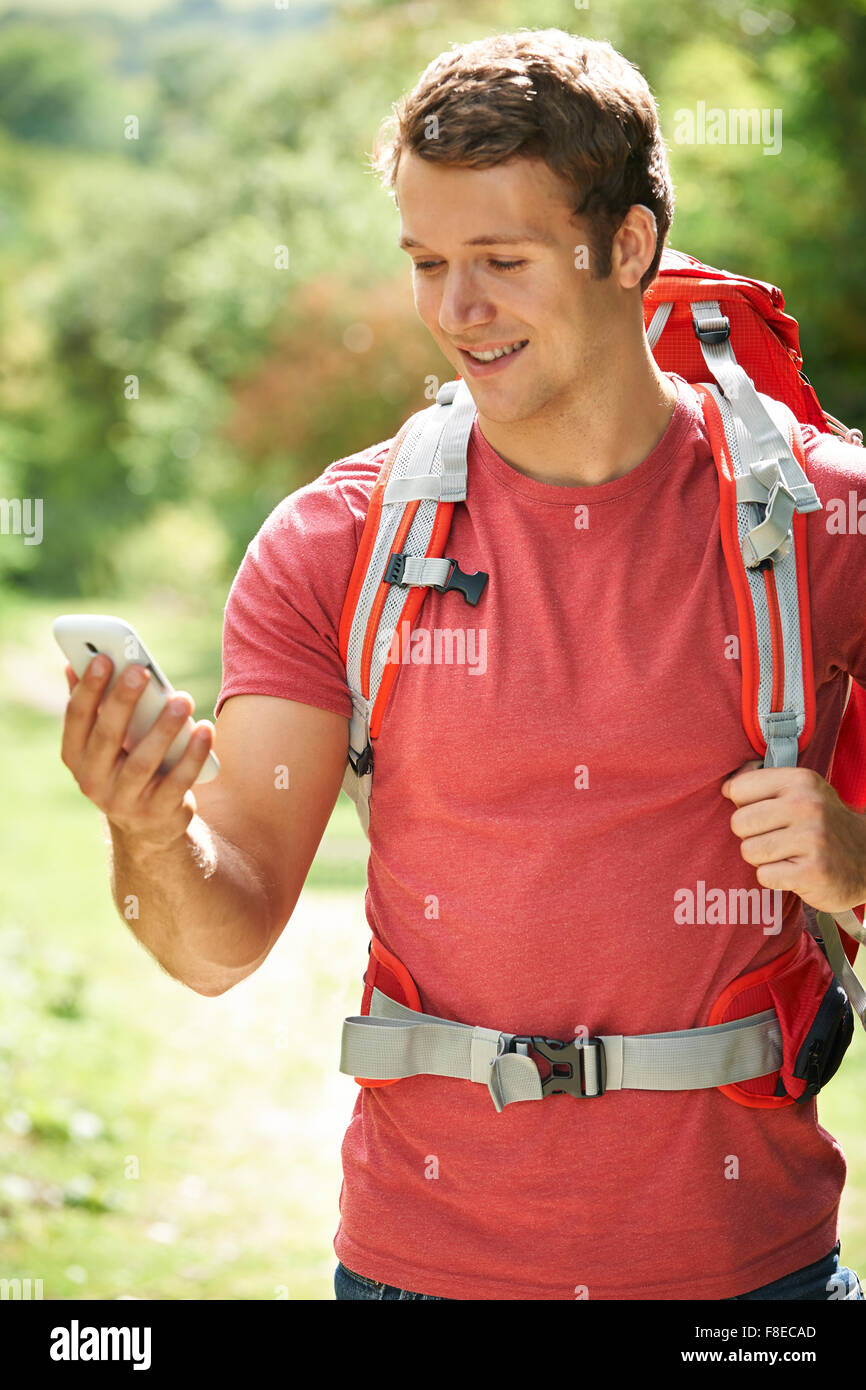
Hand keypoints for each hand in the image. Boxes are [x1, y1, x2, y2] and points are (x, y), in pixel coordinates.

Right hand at [60, 656, 215, 852]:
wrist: (148, 827)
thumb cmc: (125, 765)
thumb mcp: (104, 742)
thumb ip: (93, 706)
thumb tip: (75, 664)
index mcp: (76, 757)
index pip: (77, 718)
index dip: (89, 688)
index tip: (105, 658)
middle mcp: (92, 782)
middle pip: (107, 736)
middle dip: (123, 701)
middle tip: (141, 671)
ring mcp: (124, 801)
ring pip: (143, 762)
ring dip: (163, 728)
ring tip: (182, 699)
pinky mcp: (157, 813)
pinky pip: (177, 781)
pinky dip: (192, 755)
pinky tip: (205, 730)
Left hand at [722, 759, 865, 914]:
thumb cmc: (821, 824)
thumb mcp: (801, 791)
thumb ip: (762, 782)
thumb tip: (726, 785)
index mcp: (800, 780)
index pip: (739, 788)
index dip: (744, 805)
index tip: (765, 813)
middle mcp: (807, 805)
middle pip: (739, 823)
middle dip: (751, 835)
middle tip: (776, 838)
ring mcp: (812, 839)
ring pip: (749, 851)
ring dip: (763, 858)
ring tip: (787, 854)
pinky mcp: (813, 872)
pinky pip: (764, 876)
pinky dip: (775, 878)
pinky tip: (795, 871)